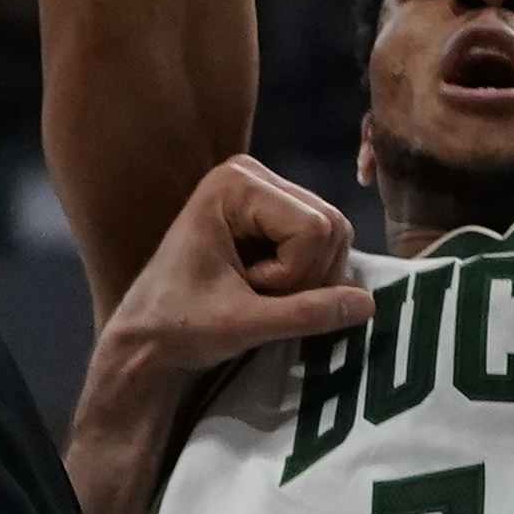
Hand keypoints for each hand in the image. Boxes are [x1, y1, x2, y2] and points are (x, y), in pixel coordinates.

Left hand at [62, 155, 374, 513]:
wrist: (145, 341)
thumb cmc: (179, 328)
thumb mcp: (244, 324)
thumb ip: (306, 313)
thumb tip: (368, 304)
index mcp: (235, 183)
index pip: (316, 228)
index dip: (293, 275)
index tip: (245, 291)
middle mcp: (252, 173)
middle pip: (331, 225)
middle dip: (304, 277)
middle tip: (254, 297)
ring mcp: (265, 191)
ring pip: (333, 236)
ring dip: (306, 280)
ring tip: (256, 294)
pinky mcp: (273, 214)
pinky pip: (323, 243)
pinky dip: (304, 277)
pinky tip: (264, 288)